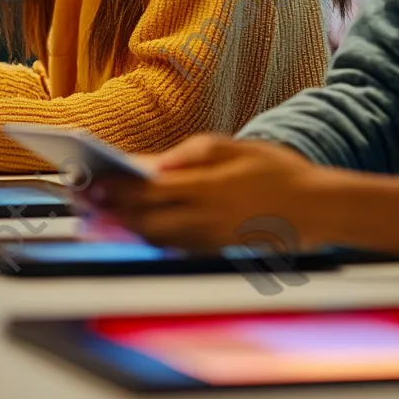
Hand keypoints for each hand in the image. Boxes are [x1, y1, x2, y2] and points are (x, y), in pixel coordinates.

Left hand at [91, 134, 398, 257]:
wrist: (317, 208)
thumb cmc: (276, 170)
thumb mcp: (237, 146)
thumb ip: (194, 153)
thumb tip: (157, 163)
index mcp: (208, 187)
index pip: (150, 189)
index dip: (116, 188)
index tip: (90, 182)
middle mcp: (205, 217)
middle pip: (145, 218)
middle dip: (110, 211)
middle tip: (81, 201)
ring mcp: (210, 239)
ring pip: (156, 237)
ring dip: (122, 228)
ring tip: (94, 218)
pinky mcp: (216, 251)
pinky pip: (174, 247)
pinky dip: (148, 240)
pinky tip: (130, 232)